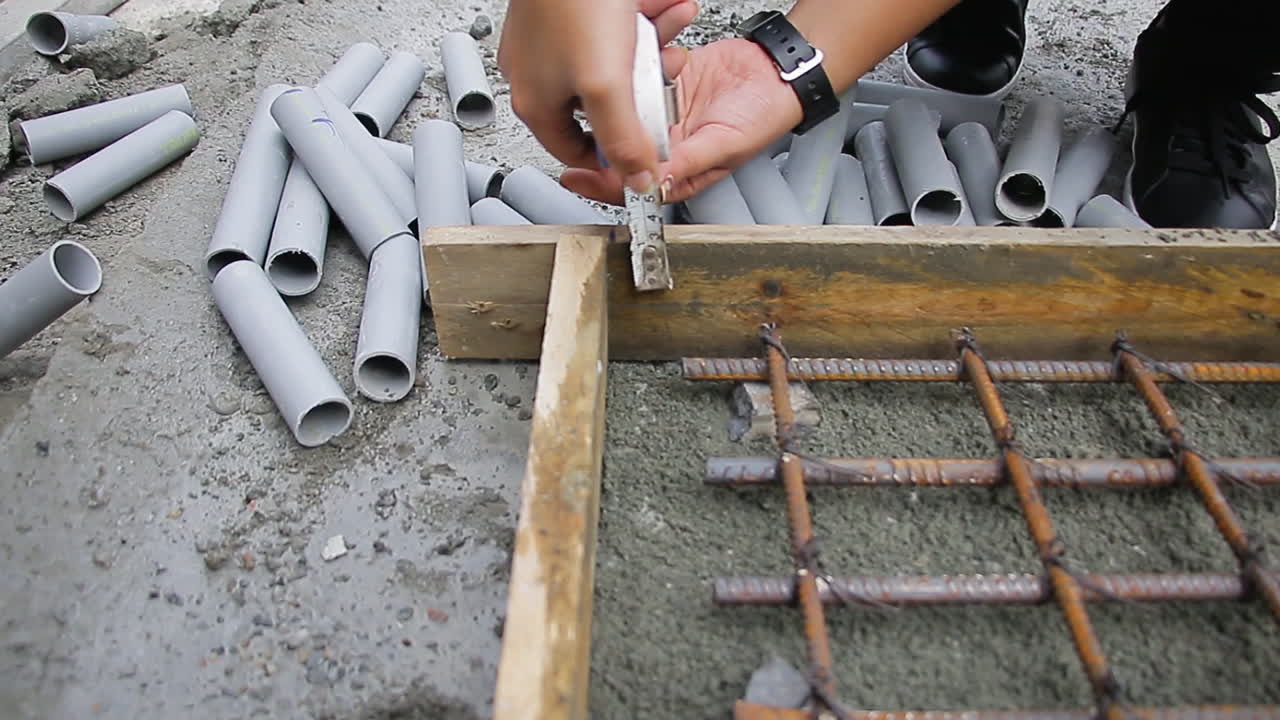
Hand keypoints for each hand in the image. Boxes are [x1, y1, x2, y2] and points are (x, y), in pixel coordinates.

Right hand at [498, 0, 698, 190]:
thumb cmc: (573, 1)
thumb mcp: (606, 86)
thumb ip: (623, 140)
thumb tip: (637, 182)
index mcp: (537, 103)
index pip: (580, 154)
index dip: (619, 156)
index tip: (648, 149)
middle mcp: (542, 76)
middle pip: (607, 106)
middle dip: (646, 86)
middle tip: (663, 69)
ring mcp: (558, 43)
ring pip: (619, 64)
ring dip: (654, 46)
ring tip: (668, 22)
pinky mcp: (576, 15)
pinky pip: (619, 31)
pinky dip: (646, 20)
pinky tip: (661, 6)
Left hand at [562, 38, 801, 204]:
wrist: (777, 71)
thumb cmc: (763, 116)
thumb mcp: (724, 145)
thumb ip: (686, 163)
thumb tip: (653, 183)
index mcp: (678, 169)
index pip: (632, 185)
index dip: (602, 185)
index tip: (577, 178)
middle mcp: (666, 142)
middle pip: (618, 146)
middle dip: (598, 133)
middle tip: (581, 122)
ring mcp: (661, 110)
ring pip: (624, 106)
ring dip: (620, 90)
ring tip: (619, 77)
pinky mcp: (664, 78)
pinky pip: (642, 73)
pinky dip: (643, 62)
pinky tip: (651, 56)